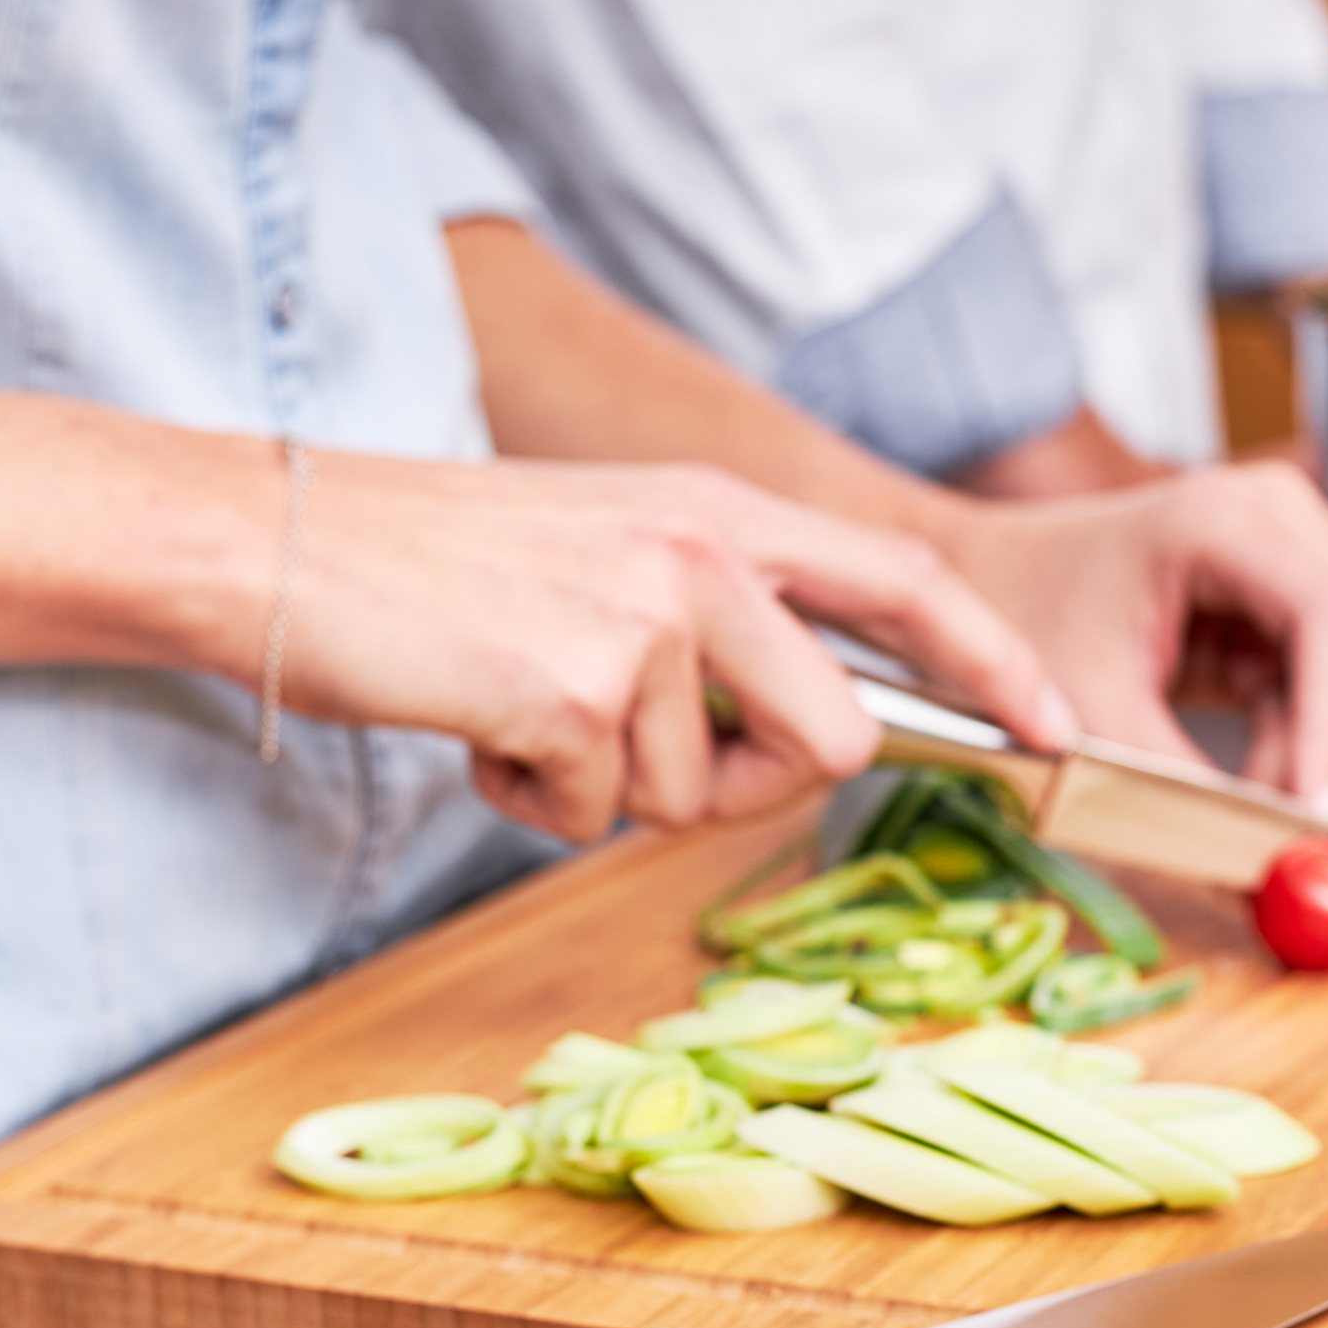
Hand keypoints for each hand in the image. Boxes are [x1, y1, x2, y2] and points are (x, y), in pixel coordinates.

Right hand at [284, 457, 1070, 843]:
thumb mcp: (616, 551)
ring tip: (527, 708)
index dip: (992, 662)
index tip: (1049, 727)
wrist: (277, 545)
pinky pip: (596, 817)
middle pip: (835, 739)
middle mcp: (704, 552)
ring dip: (614, 790)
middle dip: (755, 785)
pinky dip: (534, 802)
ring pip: (700, 796)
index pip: (907, 583)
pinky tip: (478, 725)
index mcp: (723, 510)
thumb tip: (806, 738)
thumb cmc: (447, 565)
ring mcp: (642, 619)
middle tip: (646, 755)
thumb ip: (726, 620)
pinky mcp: (570, 692)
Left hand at [942, 459, 1327, 829]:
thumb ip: (1169, 785)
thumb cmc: (1016, 618)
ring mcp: (1294, 559)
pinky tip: (1270, 807)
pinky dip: (1313, 758)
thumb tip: (1253, 868)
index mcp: (1224, 519)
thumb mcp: (1086, 709)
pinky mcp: (1285, 612)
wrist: (982, 581)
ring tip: (1295, 839)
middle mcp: (1281, 521)